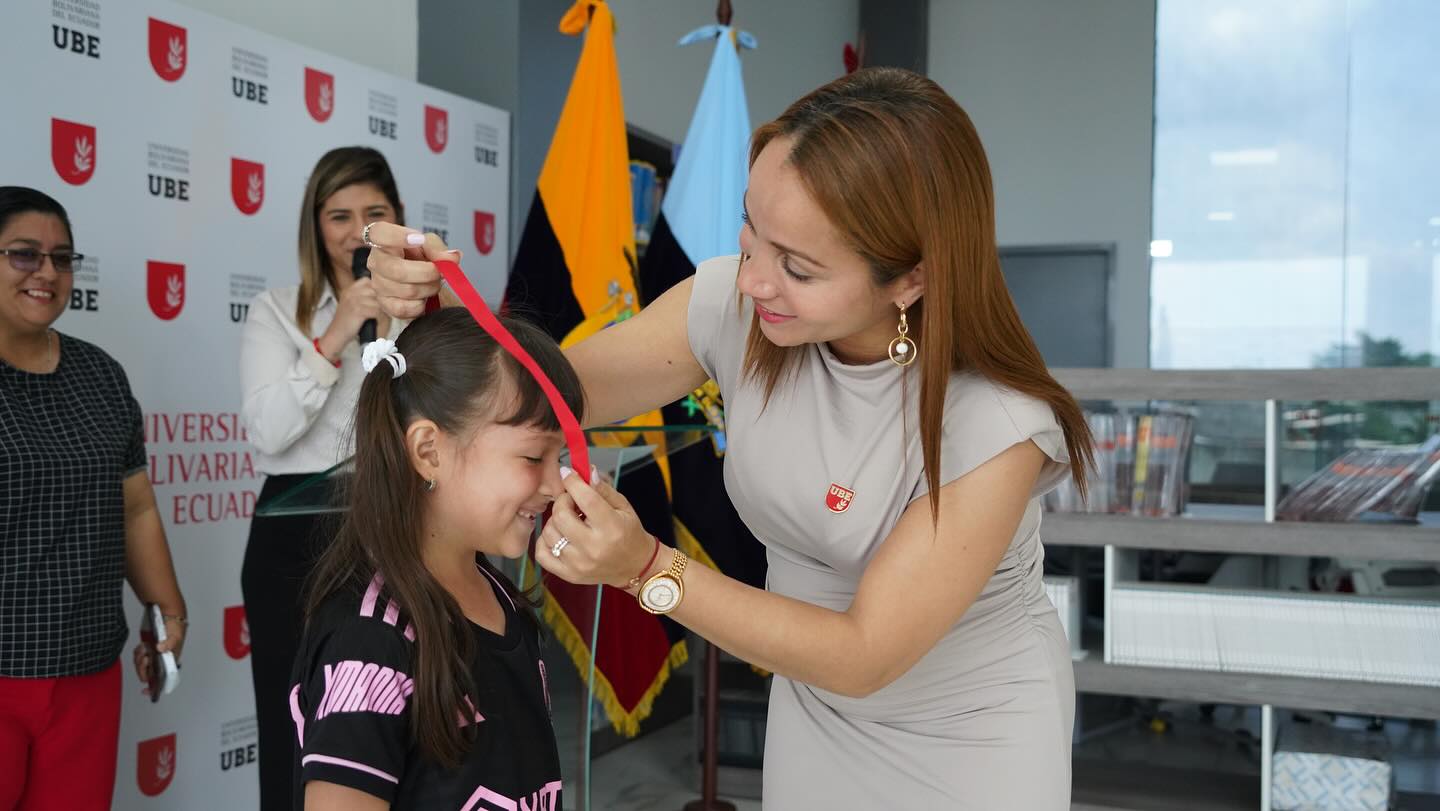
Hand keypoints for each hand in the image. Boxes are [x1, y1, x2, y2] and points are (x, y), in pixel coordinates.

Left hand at [132, 617, 185, 694]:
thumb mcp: (176, 635)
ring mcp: (152, 654)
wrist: (167, 613)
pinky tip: (142, 646)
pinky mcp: (146, 648)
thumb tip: (161, 649)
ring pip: (140, 665)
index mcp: (170, 661)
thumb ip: (169, 643)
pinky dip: (137, 653)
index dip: (154, 687)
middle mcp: (160, 660)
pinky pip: (137, 656)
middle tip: (145, 658)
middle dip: (143, 668)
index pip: (163, 678)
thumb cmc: (175, 626)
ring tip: (144, 649)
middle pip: (148, 673)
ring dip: (139, 659)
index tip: (146, 691)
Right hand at [319, 277, 381, 351]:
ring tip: (382, 315)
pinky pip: (377, 310)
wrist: (336, 334)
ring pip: (378, 300)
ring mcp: (354, 300)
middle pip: (375, 290)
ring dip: (383, 309)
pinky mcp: (358, 310)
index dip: (376, 289)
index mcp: (349, 289)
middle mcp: (351, 292)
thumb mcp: (352, 304)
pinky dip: (380, 317)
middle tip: (385, 308)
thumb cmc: (347, 321)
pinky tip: (377, 321)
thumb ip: (364, 296)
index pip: (368, 280)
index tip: (380, 298)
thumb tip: (383, 293)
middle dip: (382, 299)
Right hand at [360, 221, 459, 319]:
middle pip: (398, 270)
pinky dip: (421, 304)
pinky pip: (405, 308)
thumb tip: (452, 258)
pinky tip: (423, 297)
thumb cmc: (419, 258)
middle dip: (427, 273)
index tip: (418, 240)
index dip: (396, 236)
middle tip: (438, 273)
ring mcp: (378, 285)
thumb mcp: (430, 246)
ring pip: (407, 291)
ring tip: (433, 283)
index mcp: (384, 242)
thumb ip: (439, 248)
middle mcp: (376, 262)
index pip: (378, 233)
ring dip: (429, 288)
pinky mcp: (384, 304)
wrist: (419, 280)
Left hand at [537, 466, 656, 588]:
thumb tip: (586, 470)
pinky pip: (541, 554)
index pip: (585, 498)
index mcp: (611, 528)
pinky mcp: (569, 574)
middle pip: (561, 515)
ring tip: (568, 519)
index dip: (572, 481)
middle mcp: (594, 547)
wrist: (635, 566)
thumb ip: (603, 489)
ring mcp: (579, 564)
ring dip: (555, 520)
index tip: (568, 473)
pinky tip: (559, 535)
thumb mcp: (623, 507)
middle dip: (563, 501)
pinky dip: (545, 541)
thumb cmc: (629, 533)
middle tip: (571, 500)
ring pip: (549, 532)